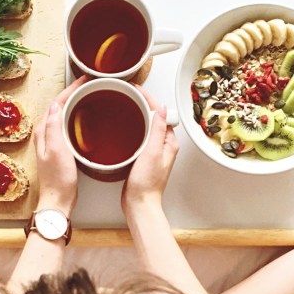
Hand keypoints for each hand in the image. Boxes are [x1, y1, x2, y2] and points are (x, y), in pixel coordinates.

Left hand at [33, 76, 86, 210]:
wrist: (58, 201)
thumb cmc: (58, 180)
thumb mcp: (57, 150)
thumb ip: (54, 127)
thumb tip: (56, 106)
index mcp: (43, 132)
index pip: (56, 103)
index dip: (70, 89)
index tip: (84, 80)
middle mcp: (45, 135)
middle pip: (58, 107)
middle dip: (73, 93)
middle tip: (89, 85)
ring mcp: (52, 143)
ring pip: (62, 116)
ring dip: (74, 104)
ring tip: (88, 96)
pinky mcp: (59, 150)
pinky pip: (67, 127)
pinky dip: (76, 118)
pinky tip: (85, 121)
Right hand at [121, 87, 178, 212]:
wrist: (140, 204)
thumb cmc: (147, 184)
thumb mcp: (152, 152)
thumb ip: (157, 130)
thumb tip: (161, 108)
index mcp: (169, 142)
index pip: (161, 112)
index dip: (149, 98)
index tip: (136, 89)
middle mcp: (163, 145)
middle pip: (154, 117)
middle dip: (143, 103)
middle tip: (129, 93)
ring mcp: (153, 151)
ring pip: (147, 126)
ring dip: (138, 114)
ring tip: (126, 104)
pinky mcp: (143, 157)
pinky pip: (139, 136)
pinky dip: (133, 128)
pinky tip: (124, 127)